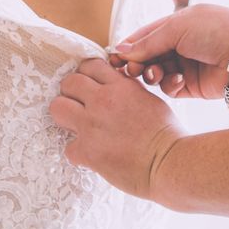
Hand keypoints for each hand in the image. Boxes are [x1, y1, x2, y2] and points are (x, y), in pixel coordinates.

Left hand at [49, 58, 184, 200]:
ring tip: (75, 125)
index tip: (88, 85)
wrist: (170, 162)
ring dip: (65, 115)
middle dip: (71, 92)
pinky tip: (89, 155)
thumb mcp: (148, 99)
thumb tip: (112, 86)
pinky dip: (77, 152)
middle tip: (79, 105)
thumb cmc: (166, 133)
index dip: (86, 75)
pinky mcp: (88, 151)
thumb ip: (126, 89)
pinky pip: (68, 147)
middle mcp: (102, 101)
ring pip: (57, 107)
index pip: (89, 65)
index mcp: (120, 86)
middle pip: (68, 82)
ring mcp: (92, 125)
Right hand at [109, 4, 228, 98]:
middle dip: (136, 64)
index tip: (113, 58)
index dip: (127, 47)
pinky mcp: (192, 87)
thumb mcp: (176, 28)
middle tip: (129, 70)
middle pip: (146, 57)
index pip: (143, 36)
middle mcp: (179, 45)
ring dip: (151, 74)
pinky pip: (170, 88)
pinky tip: (178, 80)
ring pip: (156, 74)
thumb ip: (147, 41)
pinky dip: (170, 85)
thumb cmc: (215, 30)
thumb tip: (121, 50)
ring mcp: (185, 66)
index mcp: (175, 25)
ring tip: (154, 74)